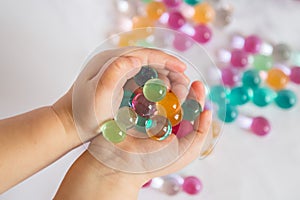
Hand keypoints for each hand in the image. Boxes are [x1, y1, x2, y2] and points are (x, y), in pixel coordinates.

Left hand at [52, 47, 188, 143]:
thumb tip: (136, 57)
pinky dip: (154, 88)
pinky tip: (162, 98)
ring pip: (146, 72)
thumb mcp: (99, 95)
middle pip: (148, 61)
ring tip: (177, 92)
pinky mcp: (116, 86)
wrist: (67, 125)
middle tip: (184, 85)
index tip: (183, 69)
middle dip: (169, 71)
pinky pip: (140, 82)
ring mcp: (115, 74)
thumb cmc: (83, 114)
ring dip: (163, 80)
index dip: (167, 60)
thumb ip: (115, 72)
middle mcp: (114, 64)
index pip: (145, 54)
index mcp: (110, 61)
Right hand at [88, 80, 211, 185]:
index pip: (190, 108)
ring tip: (168, 82)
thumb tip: (208, 111)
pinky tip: (152, 82)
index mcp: (176, 129)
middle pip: (176, 96)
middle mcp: (163, 119)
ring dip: (166, 84)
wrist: (120, 165)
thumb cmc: (153, 162)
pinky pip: (143, 92)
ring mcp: (147, 113)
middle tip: (182, 80)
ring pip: (161, 92)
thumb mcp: (185, 152)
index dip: (196, 95)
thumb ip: (200, 134)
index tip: (197, 85)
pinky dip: (148, 86)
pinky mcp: (132, 108)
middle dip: (181, 86)